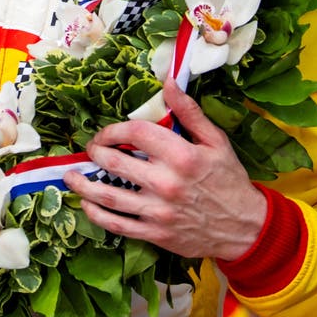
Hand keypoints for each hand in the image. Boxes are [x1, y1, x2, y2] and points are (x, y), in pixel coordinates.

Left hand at [62, 79, 266, 259]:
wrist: (246, 227)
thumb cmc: (229, 180)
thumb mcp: (216, 141)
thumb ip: (189, 112)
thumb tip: (169, 82)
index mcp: (180, 156)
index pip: (134, 134)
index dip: (113, 130)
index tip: (106, 133)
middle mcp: (165, 183)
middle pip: (114, 163)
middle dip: (95, 153)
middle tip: (89, 150)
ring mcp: (158, 211)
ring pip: (108, 196)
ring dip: (83, 185)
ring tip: (70, 176)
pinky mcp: (155, 234)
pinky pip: (117, 225)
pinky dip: (96, 215)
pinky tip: (87, 206)